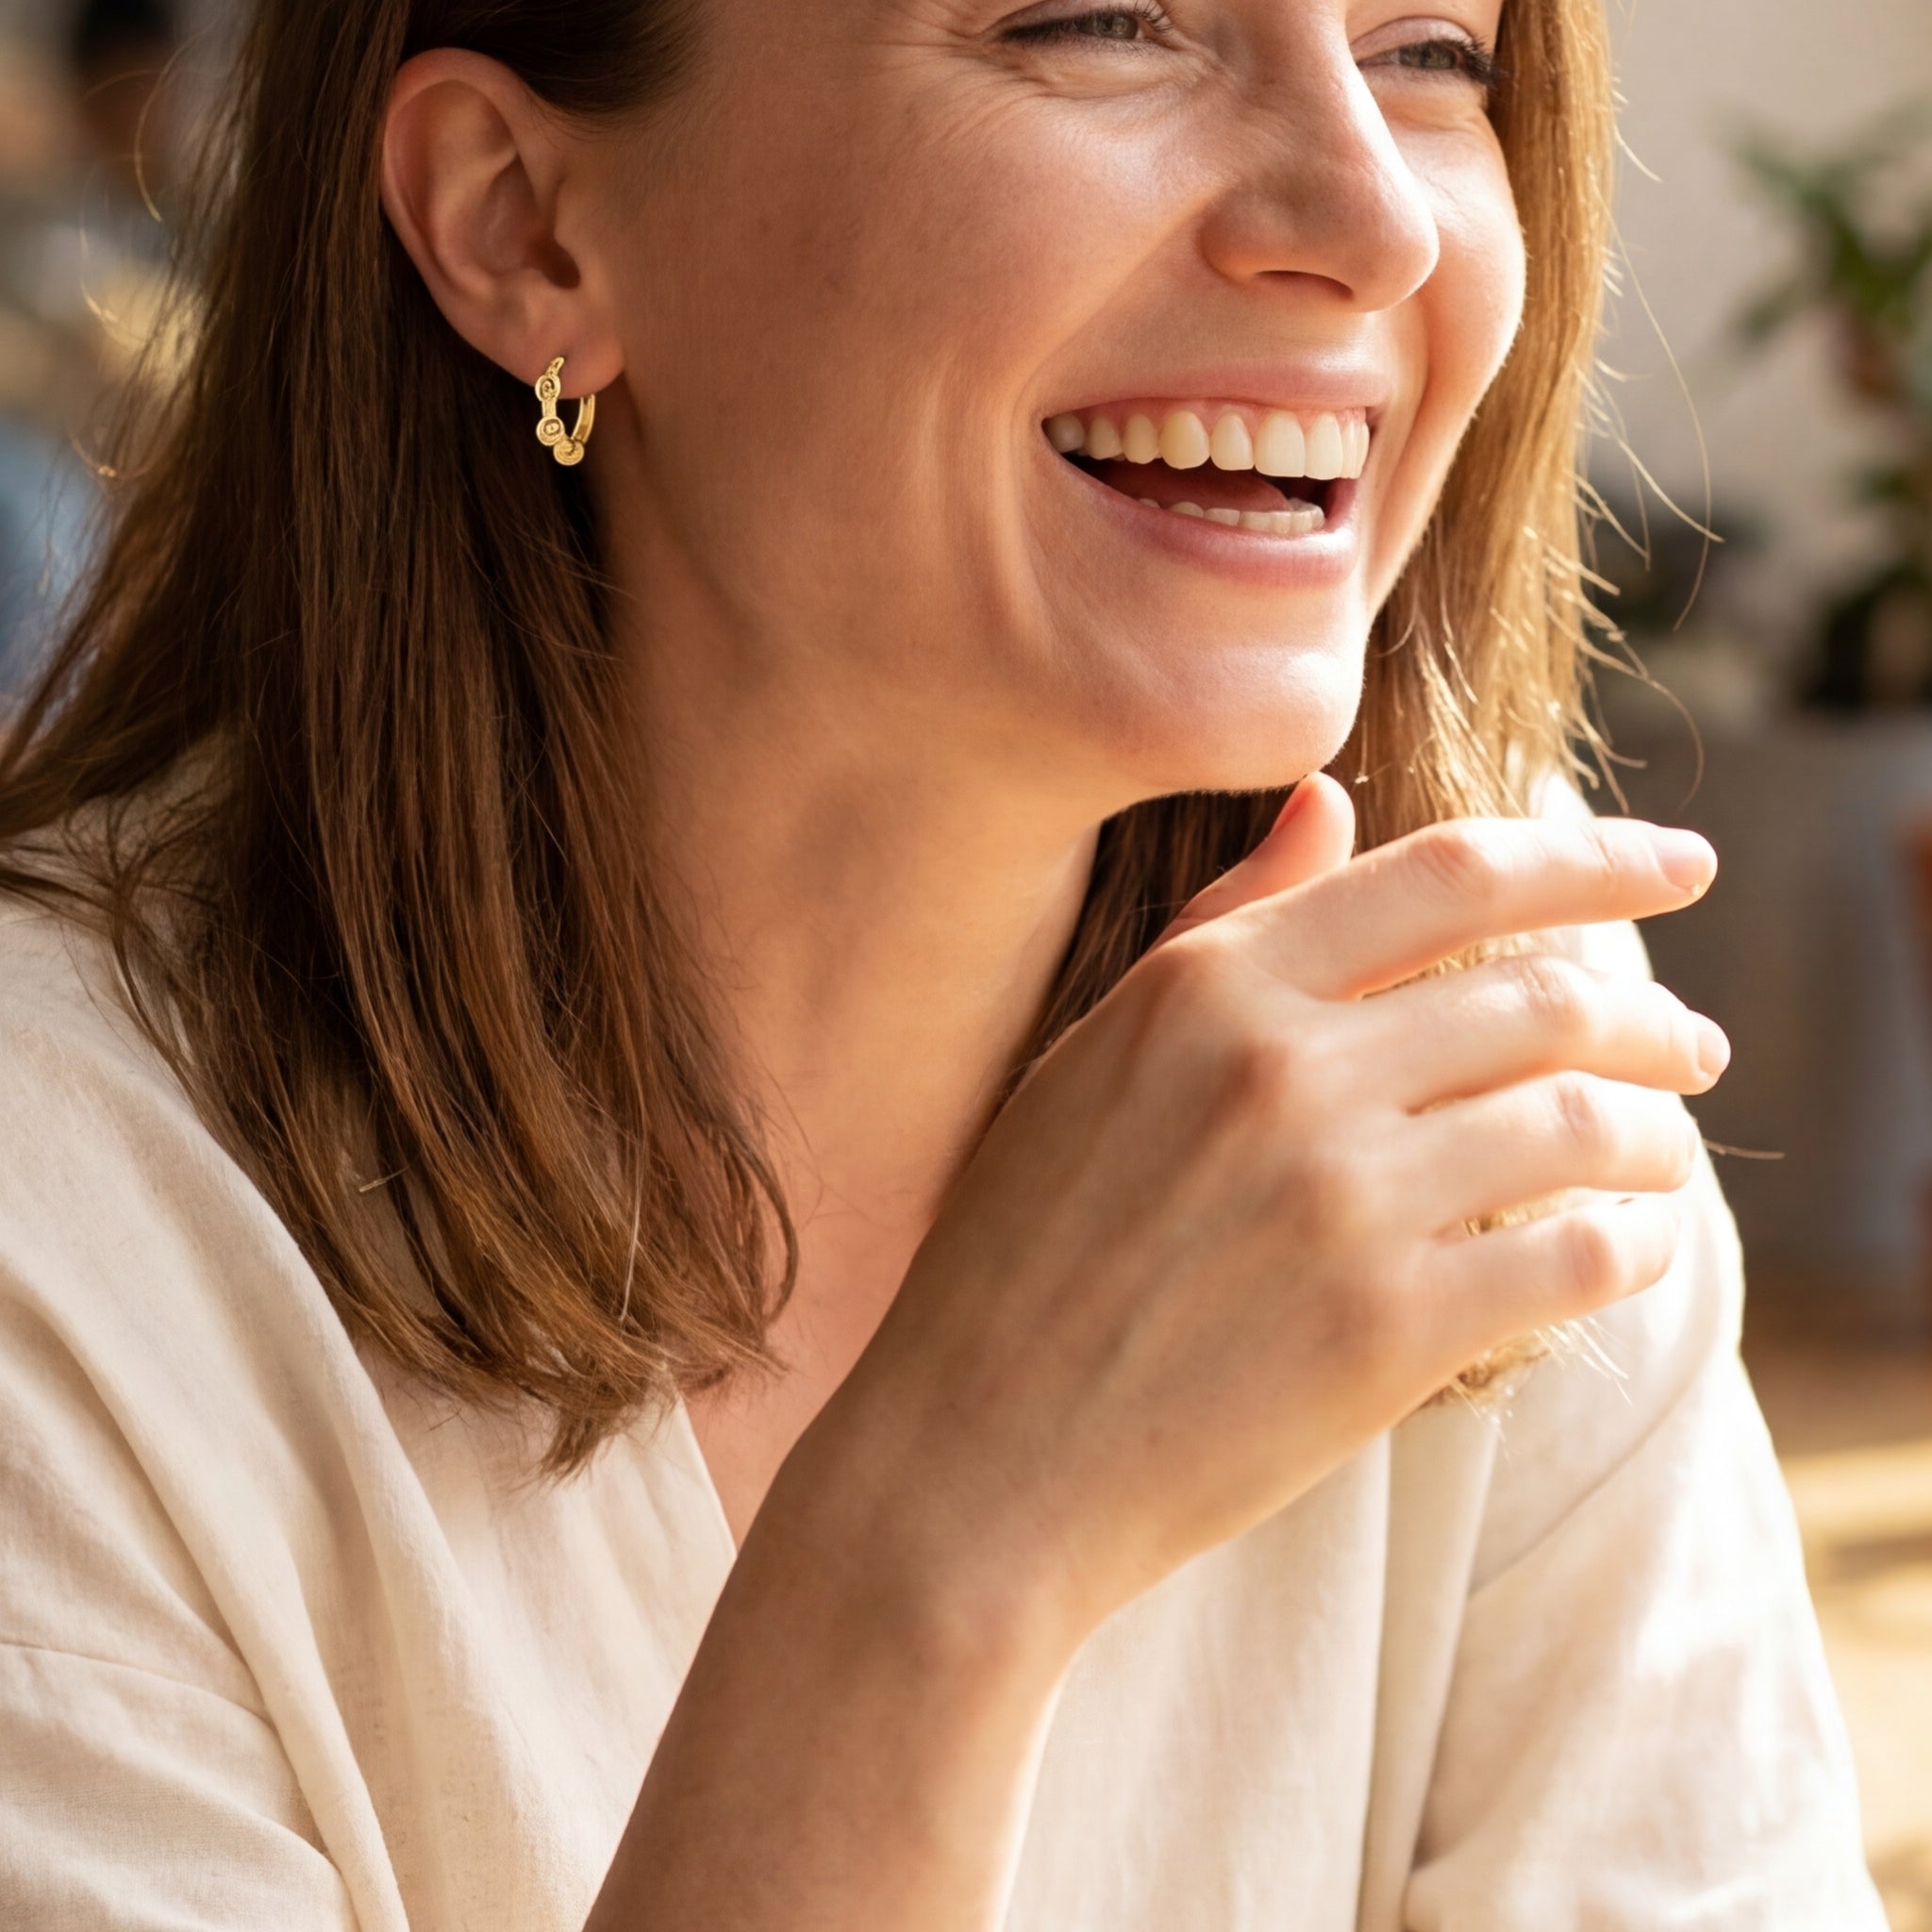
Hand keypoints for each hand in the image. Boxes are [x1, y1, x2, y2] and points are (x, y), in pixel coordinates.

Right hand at [785, 777, 1724, 1661]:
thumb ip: (1220, 923)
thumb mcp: (1092, 1055)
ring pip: (1580, 1123)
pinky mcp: (1386, 1331)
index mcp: (1207, 988)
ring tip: (1663, 1149)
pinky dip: (1635, 1241)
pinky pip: (1576, 1253)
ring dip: (1654, 1134)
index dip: (1596, 860)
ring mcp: (1338, 1200)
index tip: (1677, 867)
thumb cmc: (1020, 1254)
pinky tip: (1634, 1244)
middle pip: (1543, 999)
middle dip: (1650, 1020)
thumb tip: (1327, 802)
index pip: (1452, 873)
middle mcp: (1281, 1070)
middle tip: (1691, 1046)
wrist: (975, 1458)